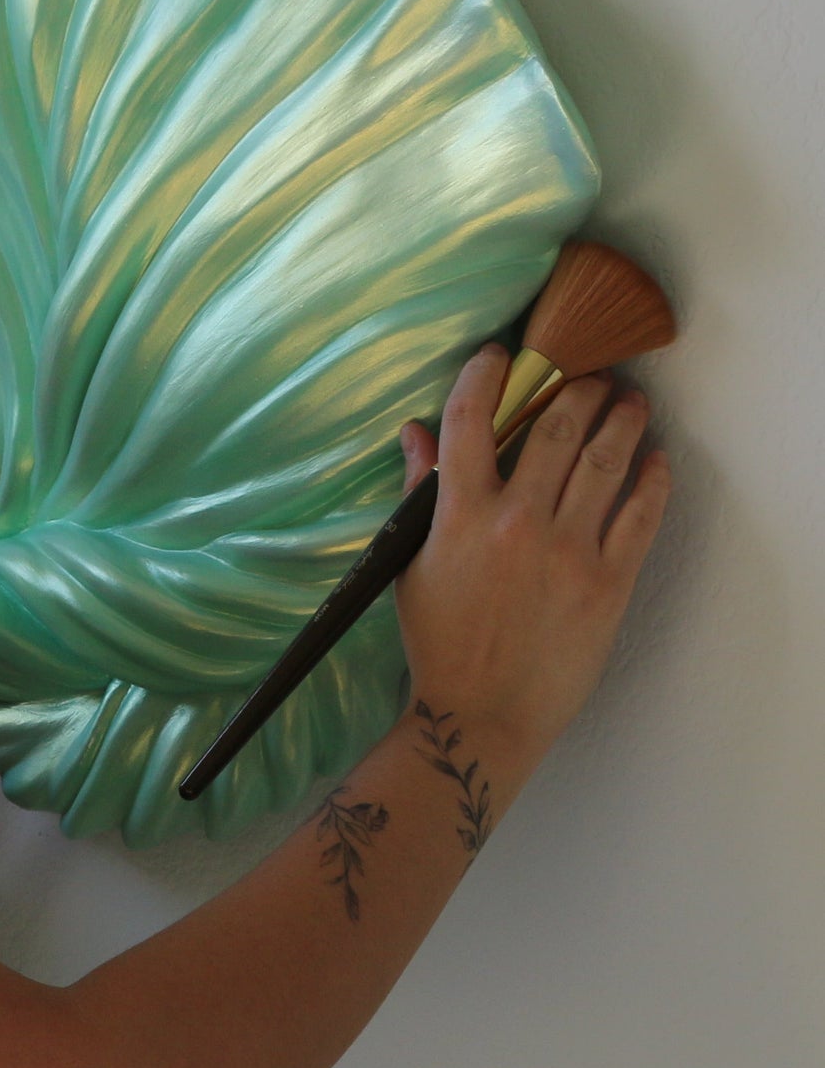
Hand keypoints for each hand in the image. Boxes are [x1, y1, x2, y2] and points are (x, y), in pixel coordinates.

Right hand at [394, 341, 672, 767]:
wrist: (481, 713)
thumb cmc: (439, 642)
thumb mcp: (412, 562)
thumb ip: (420, 493)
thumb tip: (415, 433)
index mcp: (460, 515)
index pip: (472, 421)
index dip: (487, 376)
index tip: (501, 354)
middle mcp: (516, 522)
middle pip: (553, 430)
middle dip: (574, 389)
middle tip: (587, 372)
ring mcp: (567, 551)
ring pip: (602, 463)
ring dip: (619, 421)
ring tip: (629, 400)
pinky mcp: (608, 583)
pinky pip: (639, 518)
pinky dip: (652, 482)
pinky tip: (656, 460)